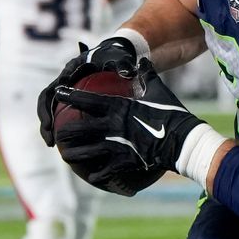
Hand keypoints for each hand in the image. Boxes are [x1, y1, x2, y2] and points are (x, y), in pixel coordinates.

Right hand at [35, 37, 140, 144]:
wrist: (115, 54)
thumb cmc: (117, 57)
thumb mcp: (120, 59)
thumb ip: (122, 65)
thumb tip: (127, 72)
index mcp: (70, 69)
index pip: (54, 89)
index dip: (49, 106)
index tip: (51, 122)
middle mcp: (63, 79)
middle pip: (46, 100)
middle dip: (45, 119)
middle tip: (49, 140)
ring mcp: (65, 88)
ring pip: (51, 108)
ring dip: (48, 126)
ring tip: (51, 145)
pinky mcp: (70, 97)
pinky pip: (61, 113)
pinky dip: (61, 127)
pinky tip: (69, 144)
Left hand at [54, 60, 205, 196]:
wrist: (182, 139)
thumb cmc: (171, 111)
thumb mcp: (158, 90)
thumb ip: (146, 75)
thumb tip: (141, 62)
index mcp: (118, 107)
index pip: (88, 100)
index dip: (71, 96)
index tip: (59, 94)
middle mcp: (113, 125)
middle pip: (80, 129)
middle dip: (65, 132)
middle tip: (56, 134)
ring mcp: (117, 145)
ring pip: (87, 151)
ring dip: (74, 155)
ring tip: (65, 156)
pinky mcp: (125, 161)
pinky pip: (106, 170)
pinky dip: (98, 174)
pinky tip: (91, 177)